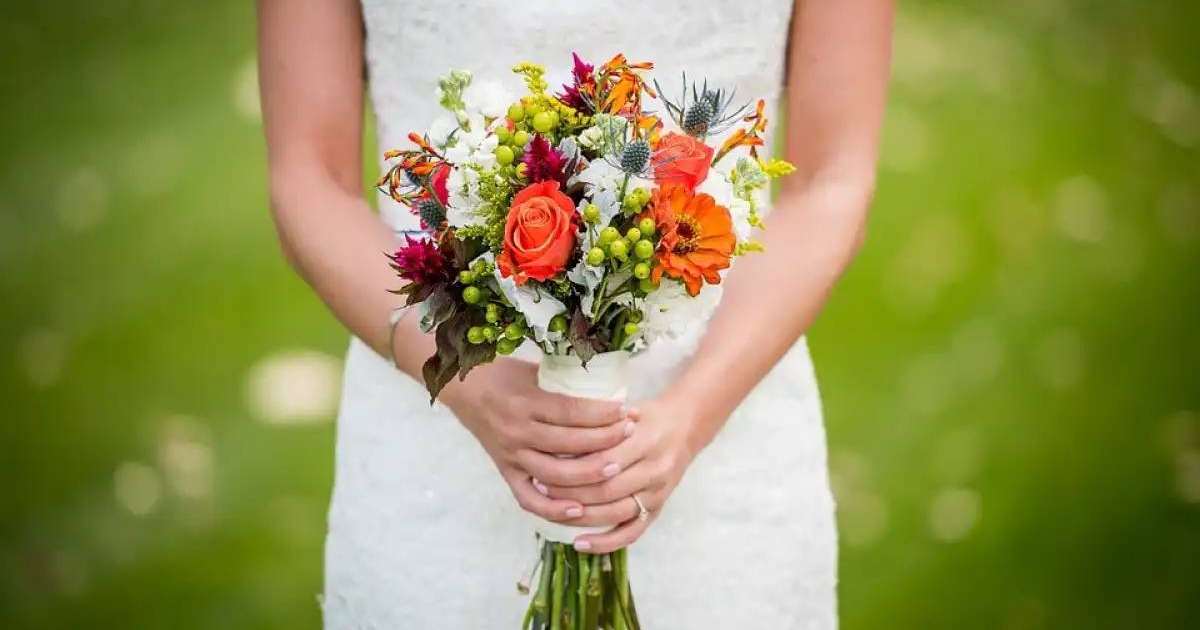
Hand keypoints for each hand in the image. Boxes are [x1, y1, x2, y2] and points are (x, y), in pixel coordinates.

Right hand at [440, 357, 636, 524]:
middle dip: (605, 441)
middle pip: (569, 444)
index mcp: (525, 403)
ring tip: (617, 467)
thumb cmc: (504, 375)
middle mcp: (517, 432)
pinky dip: (554, 508)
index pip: (572, 412)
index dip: (603, 414)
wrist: (462, 388)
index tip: (627, 410)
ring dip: (588, 474)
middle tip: (632, 434)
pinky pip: (529, 499)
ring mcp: (511, 456)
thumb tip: (610, 389)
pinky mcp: (505, 472)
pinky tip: (580, 509)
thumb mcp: (535, 371)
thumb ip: (566, 385)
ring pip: (555, 475)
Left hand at [536, 393, 705, 553]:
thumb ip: (597, 424)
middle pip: (606, 490)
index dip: (572, 469)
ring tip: (553, 513)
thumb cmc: (648, 415)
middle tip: (541, 490)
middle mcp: (654, 469)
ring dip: (582, 517)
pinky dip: (606, 542)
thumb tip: (556, 441)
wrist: (686, 426)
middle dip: (570, 493)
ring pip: (615, 513)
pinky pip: (632, 533)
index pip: (603, 461)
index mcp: (645, 440)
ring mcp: (657, 492)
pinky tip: (580, 543)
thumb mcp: (624, 410)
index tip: (543, 469)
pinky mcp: (658, 509)